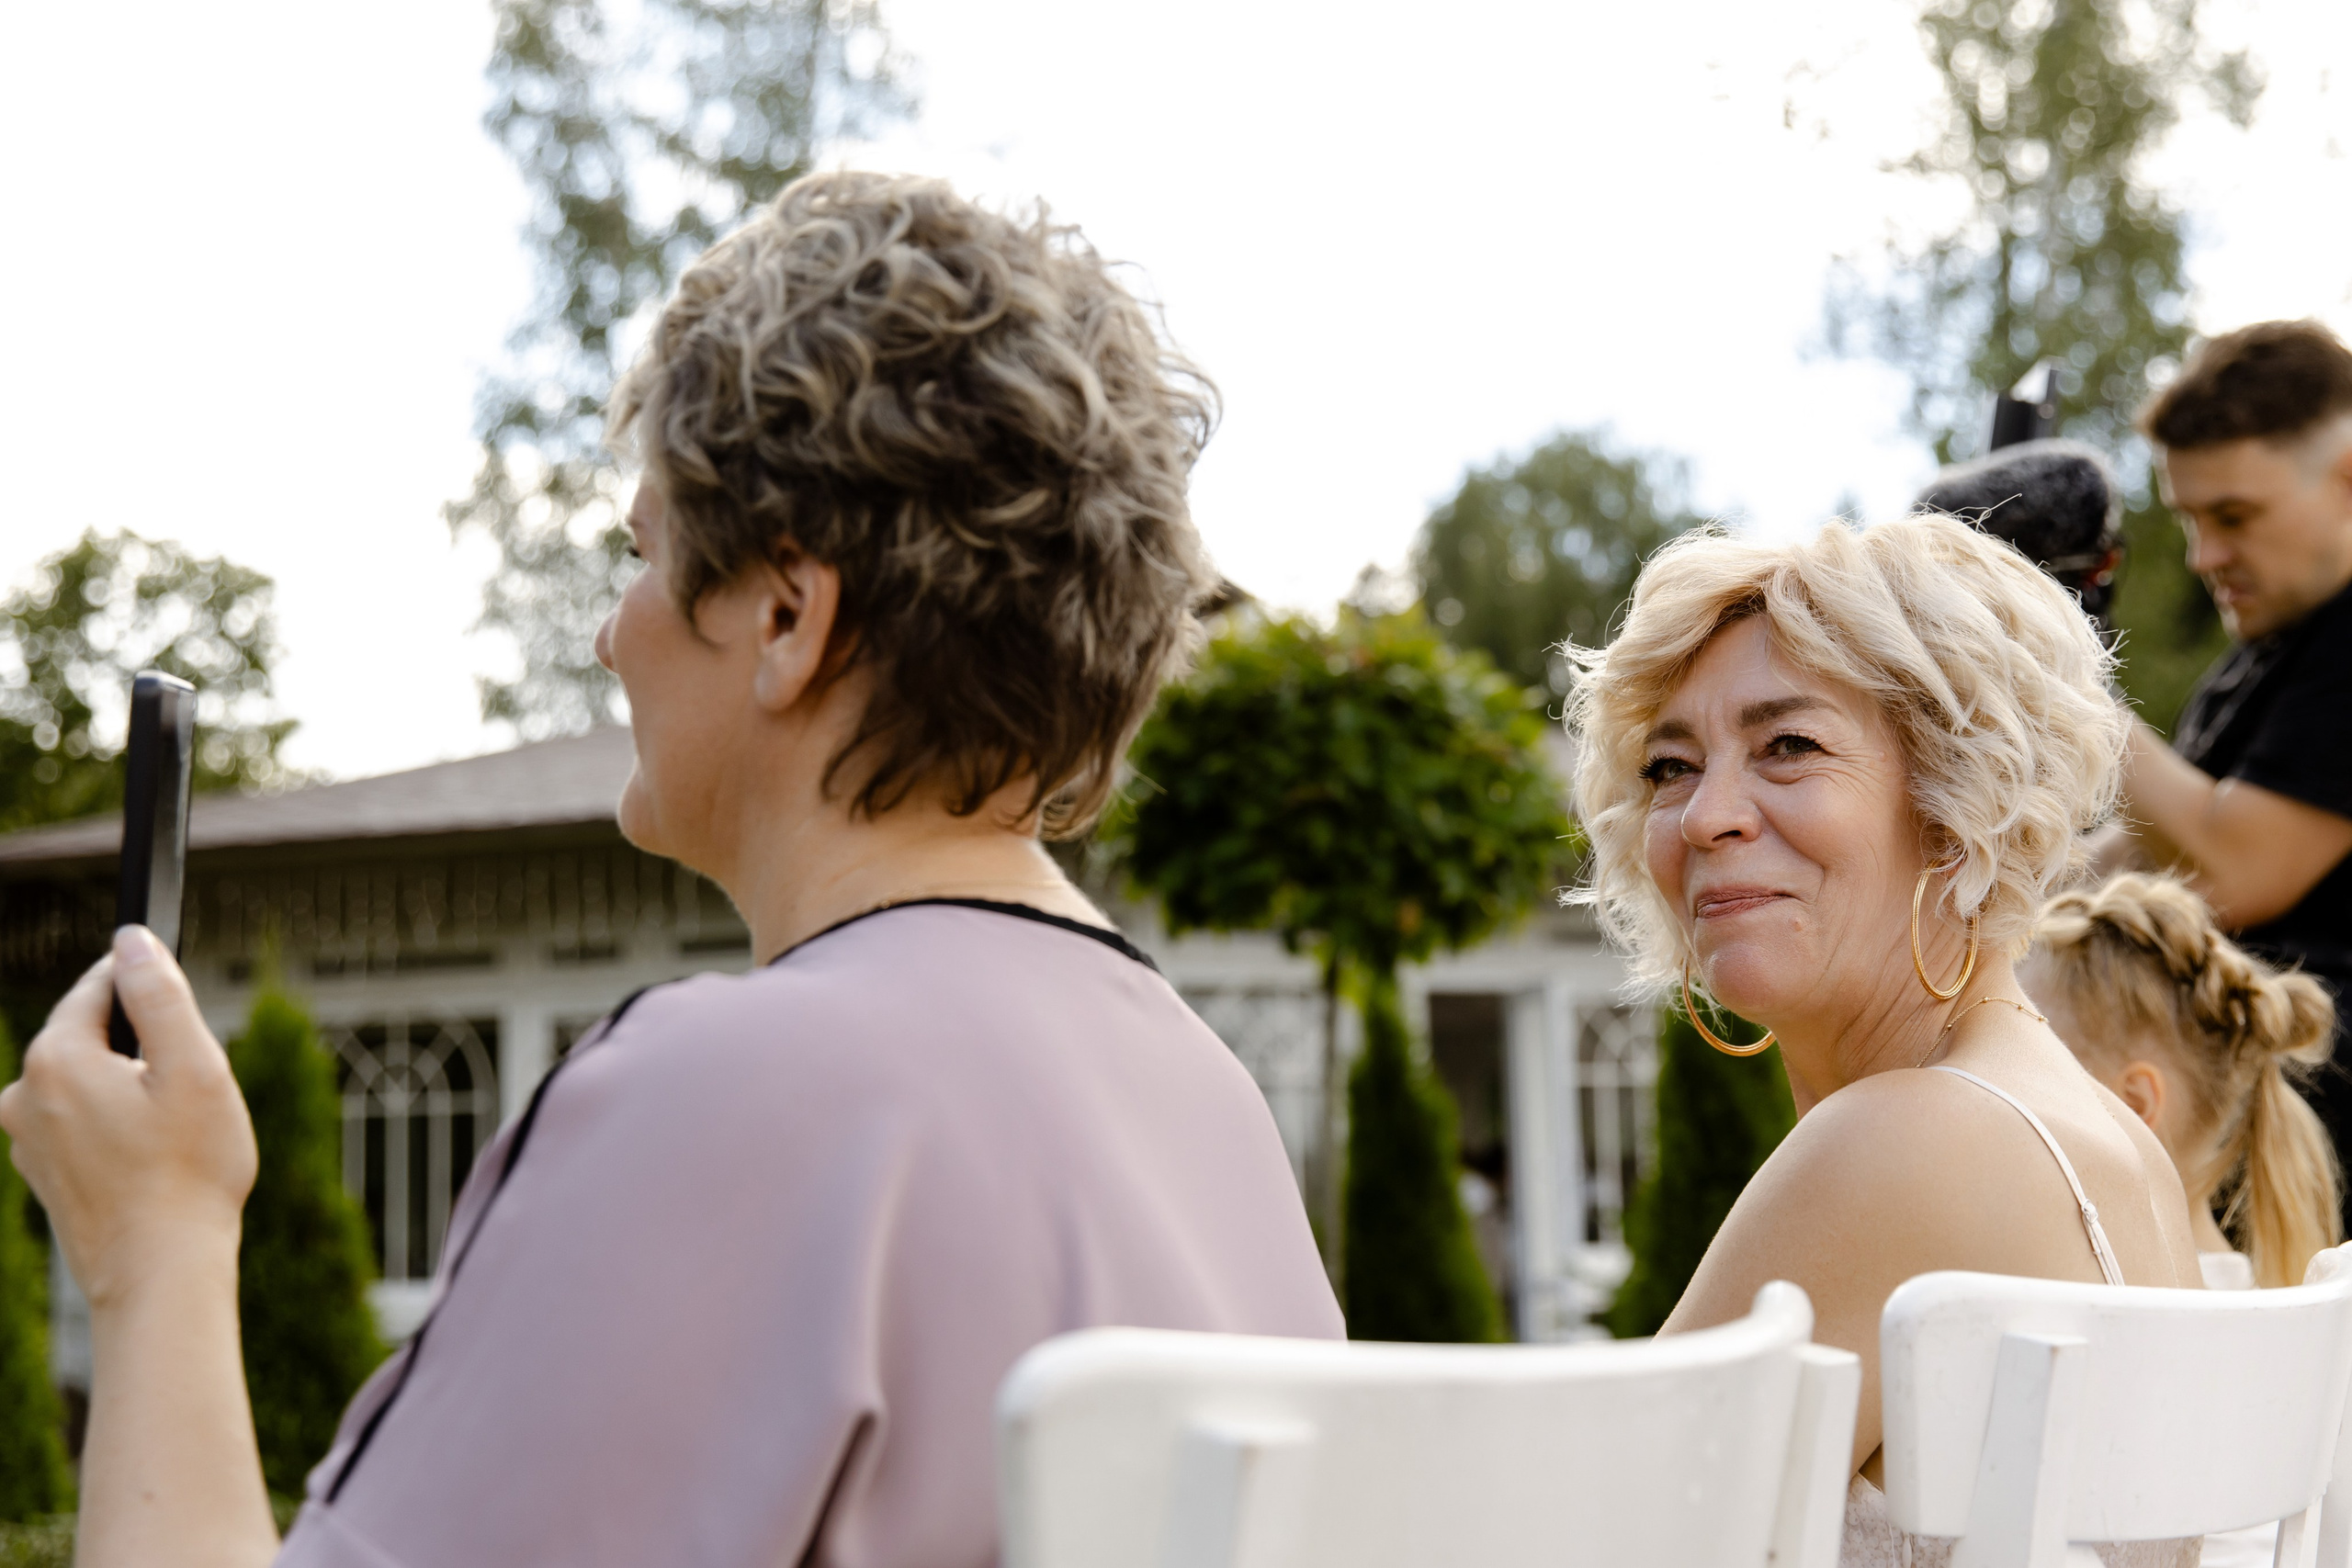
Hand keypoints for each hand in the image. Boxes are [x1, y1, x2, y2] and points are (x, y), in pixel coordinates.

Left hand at [0, 926, 255, 1309]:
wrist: (159, 1274)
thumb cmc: (188, 1171)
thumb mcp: (194, 1068)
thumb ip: (160, 995)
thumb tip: (132, 941)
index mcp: (56, 1059)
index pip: (98, 987)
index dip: (147, 984)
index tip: (183, 1001)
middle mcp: (24, 1096)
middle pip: (92, 1035)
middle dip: (145, 1047)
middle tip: (194, 1088)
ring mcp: (27, 1140)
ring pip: (89, 1081)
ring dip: (133, 1089)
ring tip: (178, 1133)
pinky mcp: (42, 1174)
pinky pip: (83, 1122)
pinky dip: (120, 1127)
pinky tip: (157, 1160)